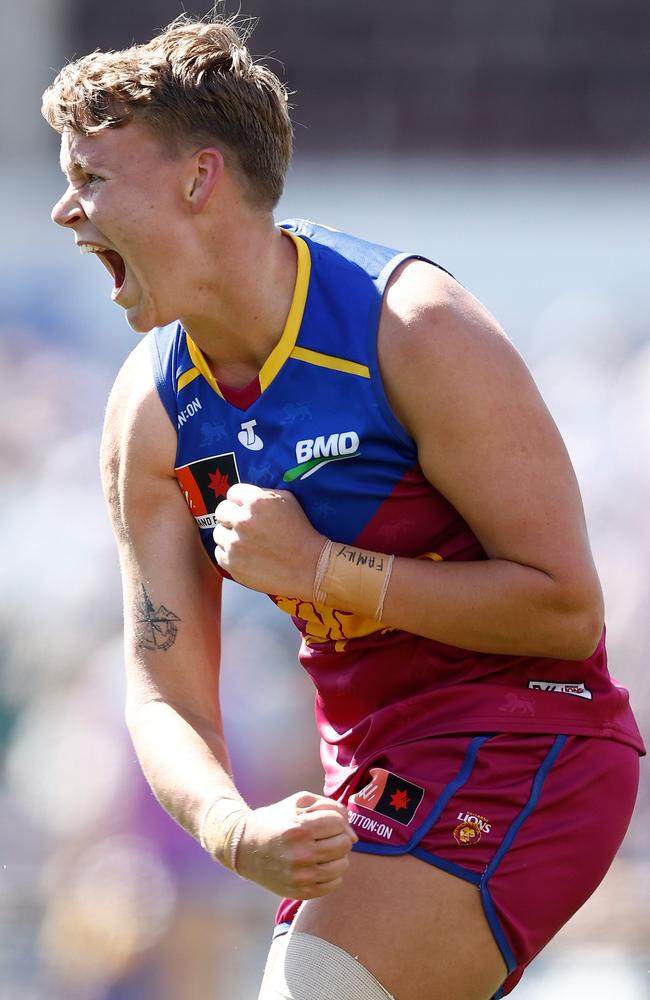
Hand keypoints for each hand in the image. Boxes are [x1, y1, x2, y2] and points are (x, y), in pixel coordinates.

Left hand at [213, 484, 323, 596]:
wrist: (310, 567)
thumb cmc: (301, 533)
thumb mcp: (288, 501)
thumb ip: (264, 494)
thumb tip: (246, 495)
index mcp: (256, 501)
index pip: (232, 493)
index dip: (240, 501)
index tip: (245, 508)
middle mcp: (242, 520)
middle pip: (221, 511)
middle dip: (232, 517)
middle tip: (245, 526)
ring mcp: (235, 544)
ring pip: (218, 533)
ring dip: (229, 536)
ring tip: (247, 543)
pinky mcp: (232, 564)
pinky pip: (219, 553)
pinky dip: (230, 554)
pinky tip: (246, 556)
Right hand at [237, 791, 357, 898]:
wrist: (244, 848)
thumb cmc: (275, 820)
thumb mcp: (298, 802)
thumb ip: (330, 807)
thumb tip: (353, 833)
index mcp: (300, 828)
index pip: (339, 822)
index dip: (336, 819)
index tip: (324, 821)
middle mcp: (302, 854)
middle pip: (344, 844)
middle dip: (339, 837)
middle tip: (325, 836)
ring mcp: (301, 876)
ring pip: (343, 865)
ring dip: (337, 856)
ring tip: (323, 851)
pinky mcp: (300, 892)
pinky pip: (334, 884)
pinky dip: (332, 874)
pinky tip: (319, 865)